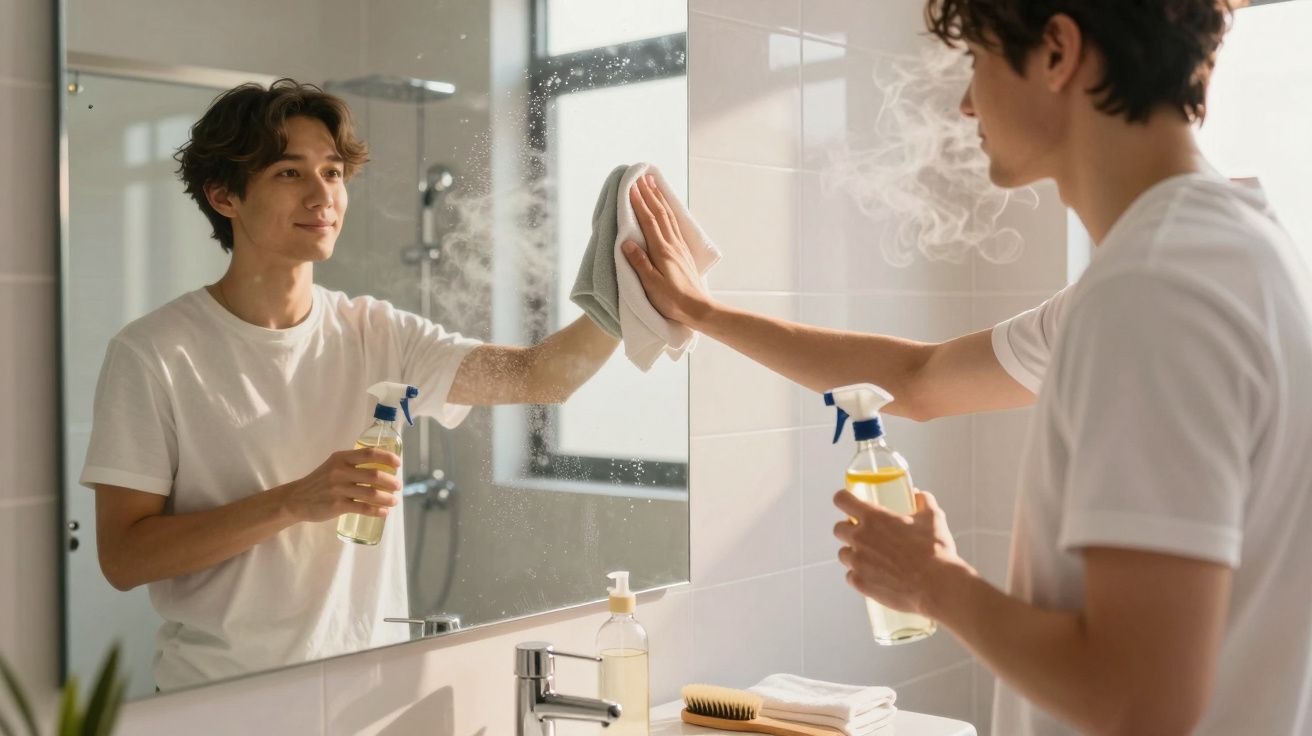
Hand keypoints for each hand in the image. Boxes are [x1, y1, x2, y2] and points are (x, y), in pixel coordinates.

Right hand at [277, 447, 401, 522]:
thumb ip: (353, 463)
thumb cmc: (320, 481)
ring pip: (371, 493)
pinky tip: (384, 512)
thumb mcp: (334, 465)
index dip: (387, 457)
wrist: (297, 499)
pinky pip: (362, 508)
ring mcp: (338, 489)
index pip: (369, 453)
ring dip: (387, 498)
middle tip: (398, 486)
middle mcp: (340, 471)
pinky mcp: (337, 505)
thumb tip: (382, 467)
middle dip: (391, 482)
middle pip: (374, 475)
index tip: (398, 464)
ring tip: (394, 501)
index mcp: (342, 458)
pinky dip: (377, 511)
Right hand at [621, 174, 714, 327]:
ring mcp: (679, 247)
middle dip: (649, 194)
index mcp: (661, 251)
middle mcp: (672, 244)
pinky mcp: (682, 252)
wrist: (697, 309)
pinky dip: (668, 211)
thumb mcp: (651, 284)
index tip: (630, 187)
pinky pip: (674, 225)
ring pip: (668, 216)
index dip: (639, 203)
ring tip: (653, 185)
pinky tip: (666, 208)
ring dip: (660, 199)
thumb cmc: (672, 300)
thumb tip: (626, 242)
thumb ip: (639, 262)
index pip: (648, 221)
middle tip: (642, 177)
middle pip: (659, 213)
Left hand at [832, 488, 973, 616]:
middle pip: (838, 528)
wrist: (937, 586)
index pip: (842, 499)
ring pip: (843, 554)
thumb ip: (923, 501)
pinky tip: (874, 576)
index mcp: (874, 518)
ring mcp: (858, 562)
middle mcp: (860, 538)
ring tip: (872, 558)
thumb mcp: (933, 518)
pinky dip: (860, 575)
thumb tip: (918, 494)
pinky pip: (850, 576)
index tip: (847, 502)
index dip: (844, 499)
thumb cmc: (935, 551)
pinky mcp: (860, 582)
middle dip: (848, 529)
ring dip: (853, 553)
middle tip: (864, 534)